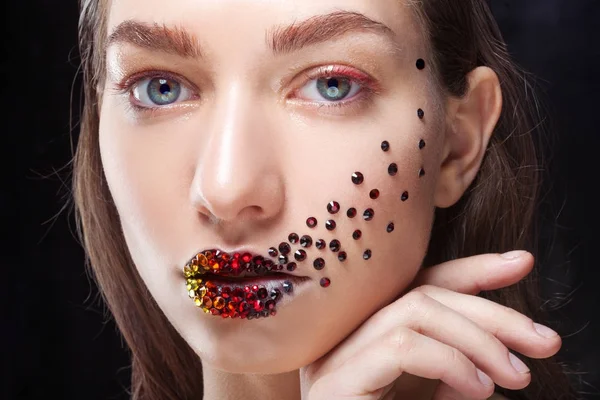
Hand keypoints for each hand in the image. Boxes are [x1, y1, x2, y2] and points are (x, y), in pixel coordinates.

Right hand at [300, 252, 561, 399]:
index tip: (520, 263)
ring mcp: (334, 355)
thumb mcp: (433, 396)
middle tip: (543, 341)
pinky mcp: (335, 381)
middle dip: (491, 313)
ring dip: (478, 338)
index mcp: (366, 335)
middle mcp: (344, 336)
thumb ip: (455, 368)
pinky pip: (402, 347)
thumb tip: (497, 350)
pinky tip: (476, 387)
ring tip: (513, 376)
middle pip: (422, 293)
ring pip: (414, 310)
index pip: (418, 285)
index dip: (471, 269)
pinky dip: (451, 360)